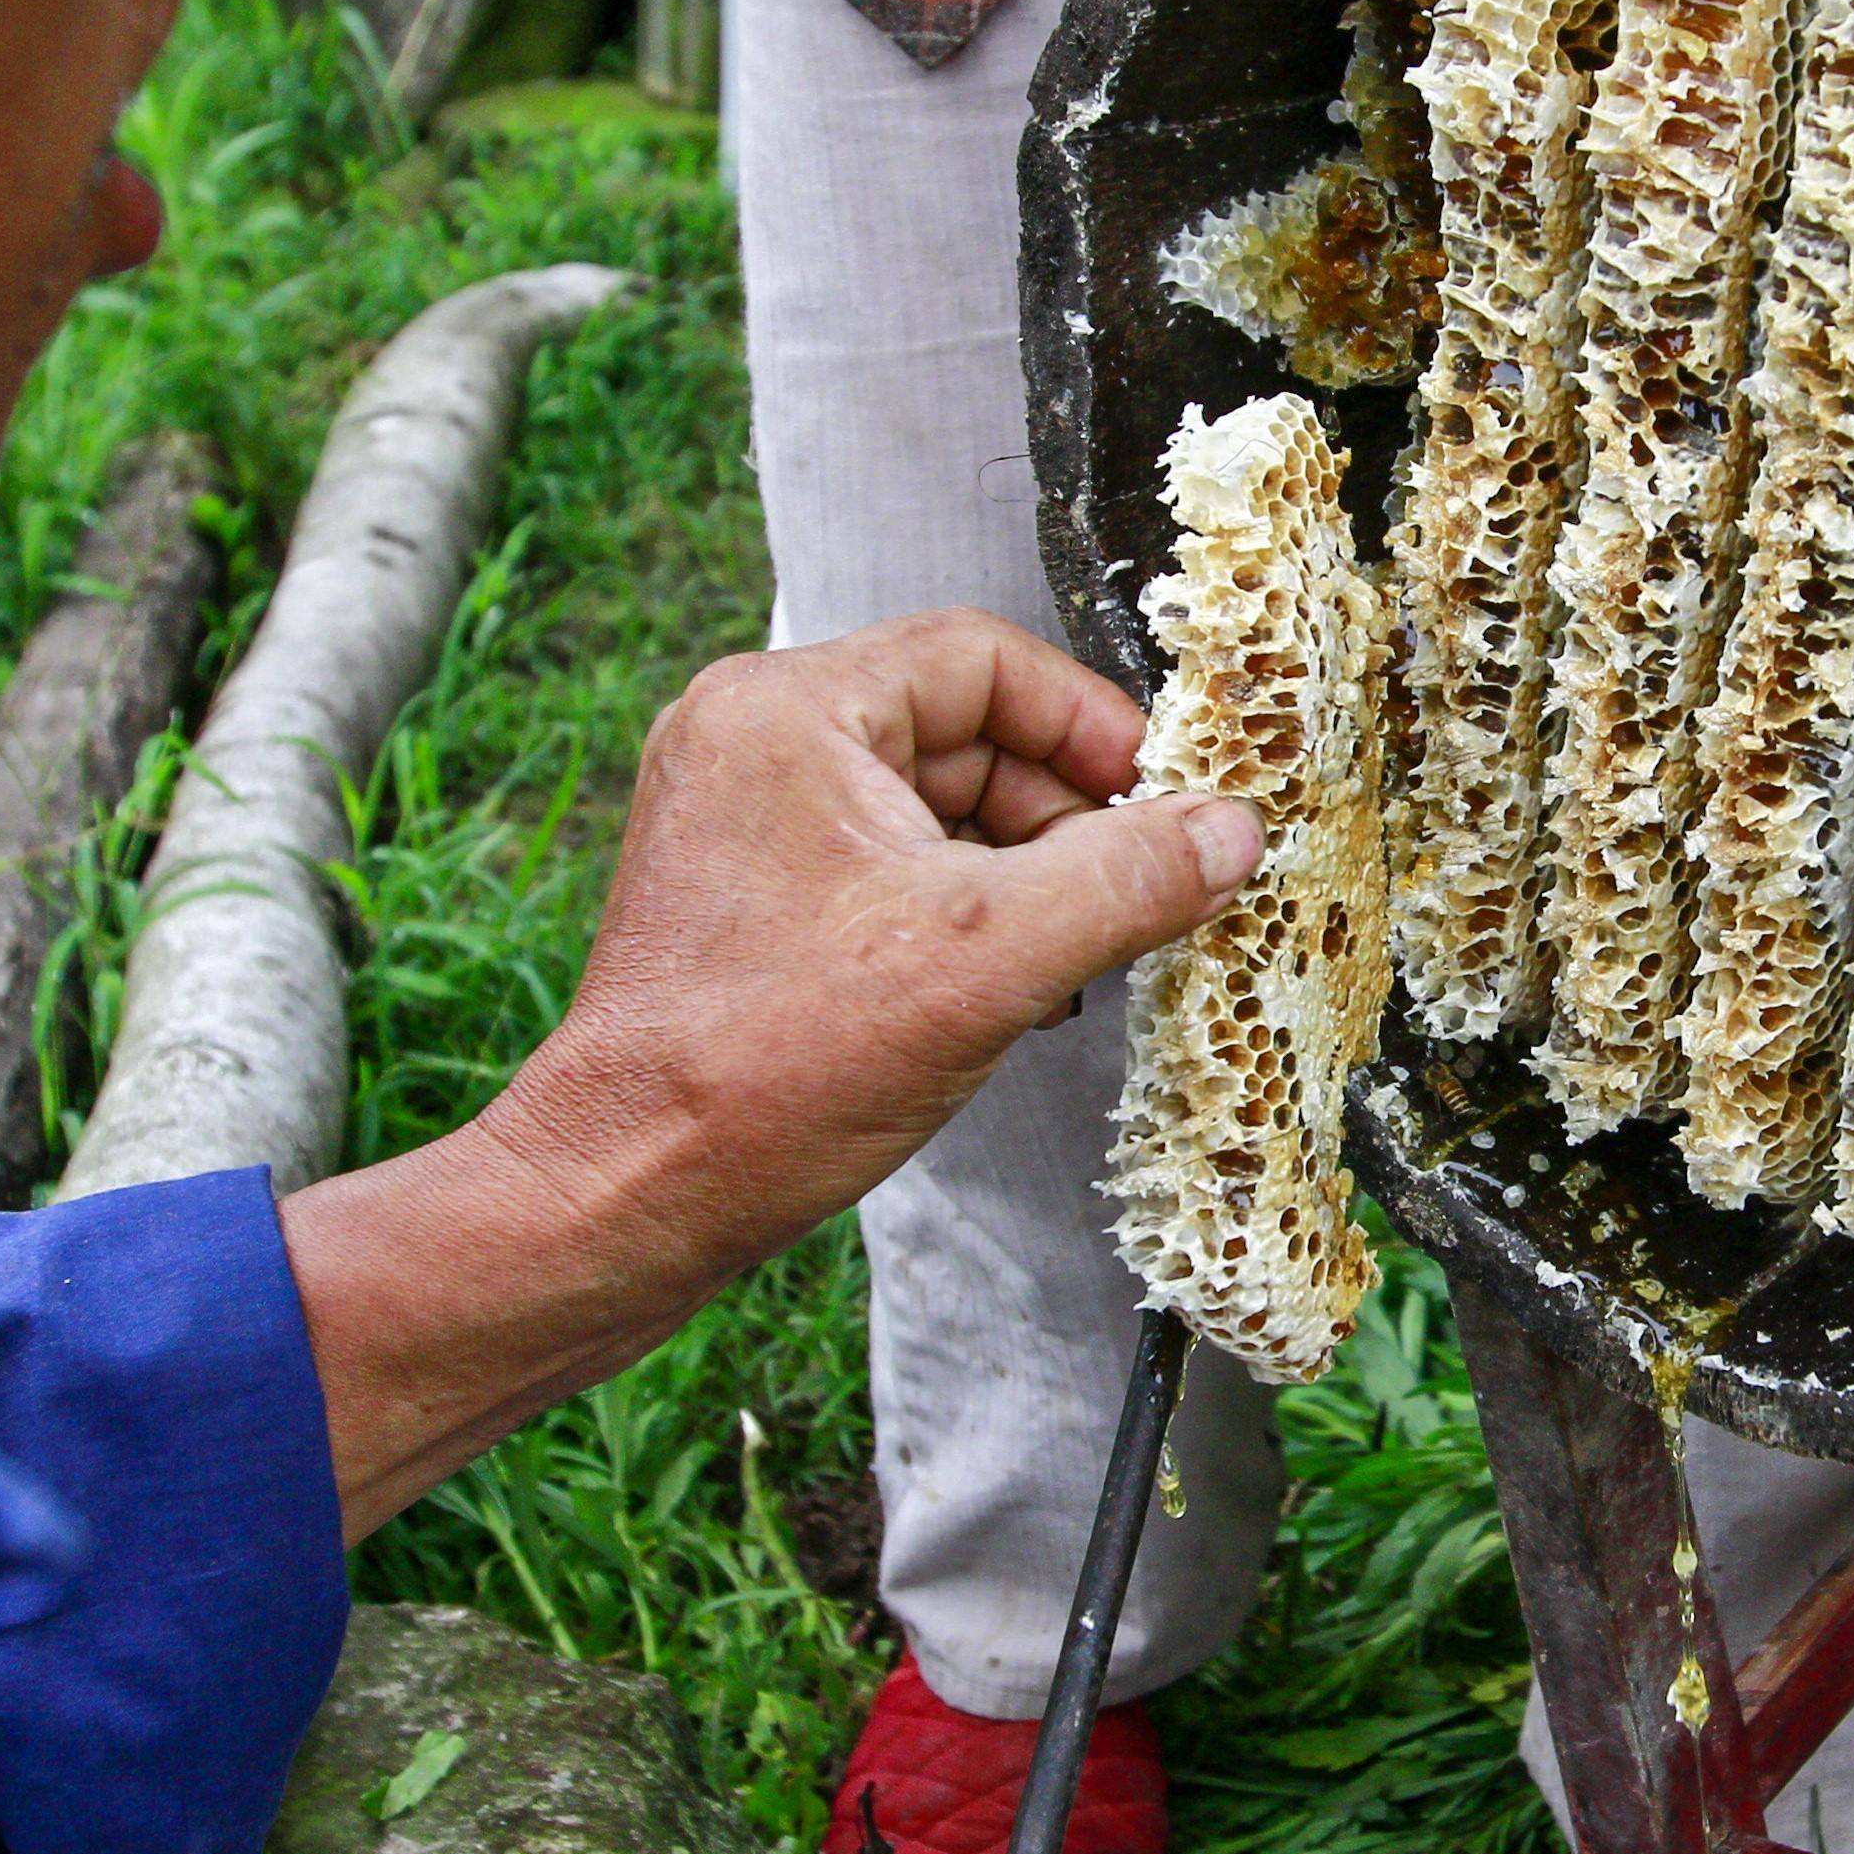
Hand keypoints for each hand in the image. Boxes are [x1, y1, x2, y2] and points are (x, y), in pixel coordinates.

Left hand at [283, 611, 1260, 1534]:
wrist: (625, 1196)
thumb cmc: (757, 1074)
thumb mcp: (987, 960)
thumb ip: (1126, 879)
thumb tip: (1228, 831)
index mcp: (785, 712)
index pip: (982, 658)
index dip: (1092, 728)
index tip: (1162, 802)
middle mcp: (750, 744)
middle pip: (964, 731)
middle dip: (1063, 818)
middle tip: (1138, 892)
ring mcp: (744, 823)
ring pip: (934, 809)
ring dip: (1023, 878)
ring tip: (1075, 962)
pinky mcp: (750, 899)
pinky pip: (891, 870)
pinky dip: (965, 918)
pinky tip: (1011, 994)